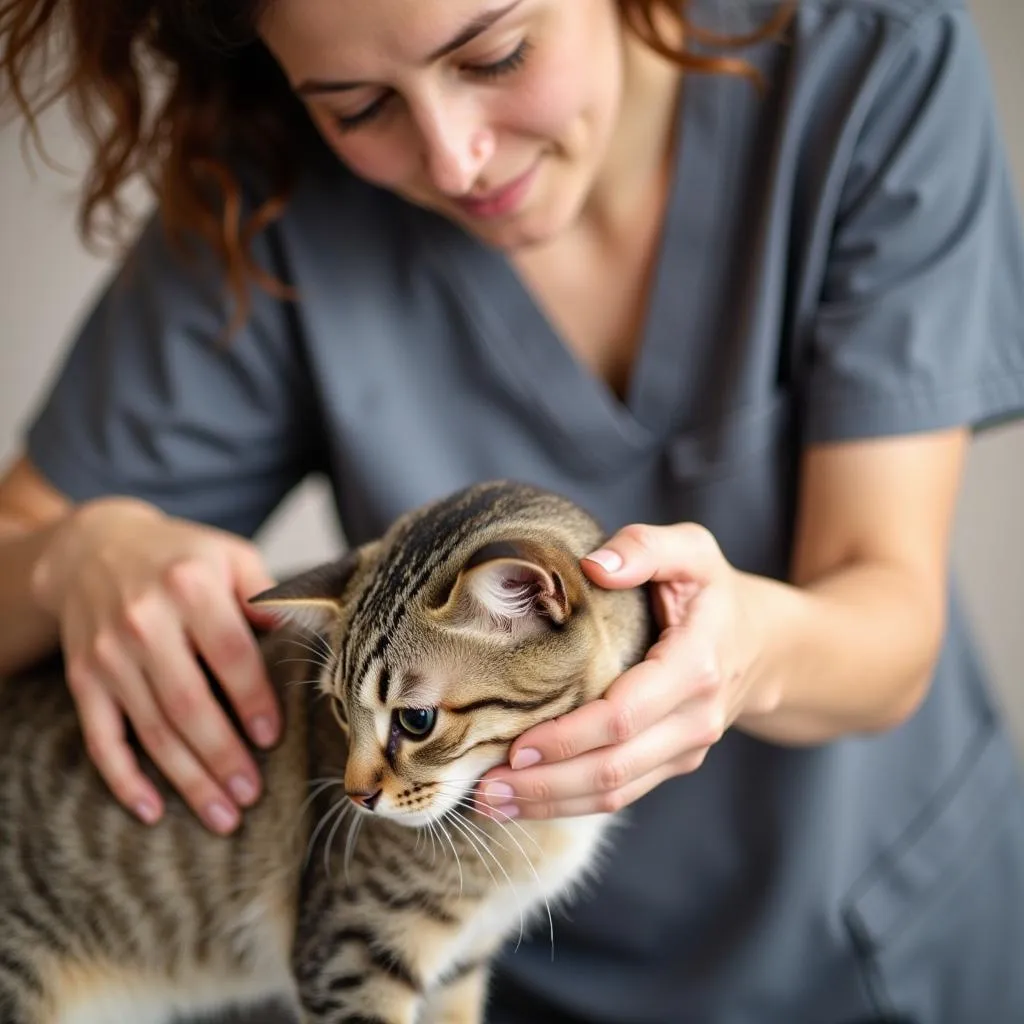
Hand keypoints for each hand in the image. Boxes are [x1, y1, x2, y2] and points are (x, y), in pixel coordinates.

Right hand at [31, 497, 281, 833]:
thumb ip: (265, 595)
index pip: (230, 655)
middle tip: (251, 796)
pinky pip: (101, 738)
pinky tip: (152, 810)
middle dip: (223, 757)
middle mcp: (144, 622)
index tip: (272, 738)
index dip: (253, 700)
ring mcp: (109, 654)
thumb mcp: (230, 557)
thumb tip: (301, 638)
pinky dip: (124, 779)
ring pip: (152, 730)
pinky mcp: (83, 679)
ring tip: (223, 816)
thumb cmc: (181, 558)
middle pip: (188, 704)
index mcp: (190, 587)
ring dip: (188, 779)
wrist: (92, 549)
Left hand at [476, 523, 775, 820]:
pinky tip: (524, 801)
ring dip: (550, 804)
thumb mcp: (692, 551)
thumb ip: (646, 547)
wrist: (767, 644)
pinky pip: (621, 793)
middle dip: (545, 785)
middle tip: (483, 789)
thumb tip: (594, 566)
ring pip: (615, 792)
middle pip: (614, 768)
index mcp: (694, 665)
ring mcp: (685, 749)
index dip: (568, 737)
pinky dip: (570, 804)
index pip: (624, 715)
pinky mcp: (672, 763)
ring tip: (489, 803)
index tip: (515, 746)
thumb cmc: (714, 592)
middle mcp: (694, 718)